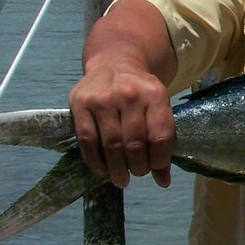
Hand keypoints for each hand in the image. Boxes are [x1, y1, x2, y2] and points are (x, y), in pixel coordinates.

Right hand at [69, 59, 173, 189]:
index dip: (159, 160)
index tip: (155, 171)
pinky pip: (87, 140)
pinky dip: (95, 160)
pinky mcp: (80, 102)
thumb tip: (164, 182)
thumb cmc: (139, 93)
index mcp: (155, 95)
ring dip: (117, 169)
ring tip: (120, 178)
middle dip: (137, 167)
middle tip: (136, 174)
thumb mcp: (158, 108)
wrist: (114, 62)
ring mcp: (102, 98)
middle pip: (134, 143)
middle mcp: (129, 94)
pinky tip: (102, 169)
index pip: (160, 136)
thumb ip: (163, 142)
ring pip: (111, 144)